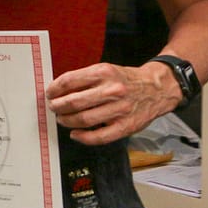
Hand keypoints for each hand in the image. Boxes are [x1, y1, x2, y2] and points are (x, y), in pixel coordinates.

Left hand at [46, 61, 177, 145]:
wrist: (157, 89)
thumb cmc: (126, 81)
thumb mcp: (105, 70)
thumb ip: (84, 79)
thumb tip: (58, 90)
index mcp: (104, 73)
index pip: (70, 80)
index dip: (54, 89)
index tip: (50, 94)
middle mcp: (112, 90)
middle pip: (74, 102)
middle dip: (58, 106)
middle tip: (53, 108)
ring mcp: (120, 109)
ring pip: (84, 119)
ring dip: (67, 121)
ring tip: (62, 119)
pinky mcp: (126, 126)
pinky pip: (99, 136)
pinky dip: (83, 137)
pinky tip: (75, 134)